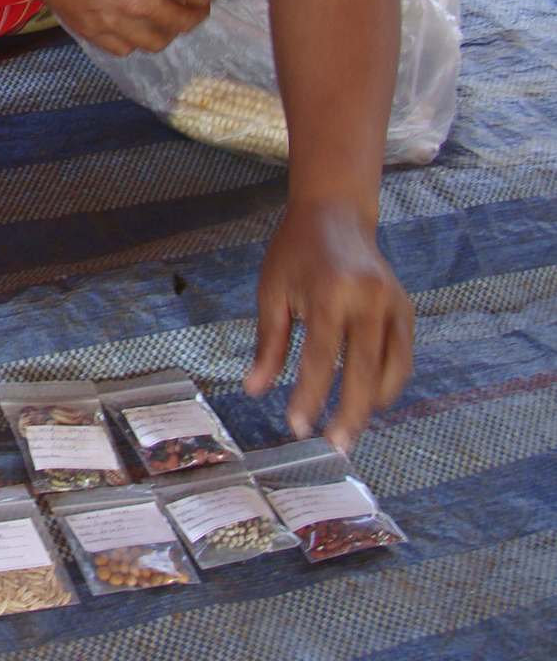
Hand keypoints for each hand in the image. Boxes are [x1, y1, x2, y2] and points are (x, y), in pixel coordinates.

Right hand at [0, 0, 225, 54]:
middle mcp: (141, 3)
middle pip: (184, 22)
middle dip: (197, 13)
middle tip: (197, 4)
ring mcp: (115, 22)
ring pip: (157, 42)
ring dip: (169, 32)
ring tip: (166, 20)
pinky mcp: (92, 30)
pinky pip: (124, 49)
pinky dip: (135, 42)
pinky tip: (133, 28)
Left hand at [244, 203, 413, 450]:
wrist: (335, 214)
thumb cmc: (295, 251)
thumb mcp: (272, 291)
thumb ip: (268, 344)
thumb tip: (254, 390)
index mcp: (330, 292)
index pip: (322, 357)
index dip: (310, 396)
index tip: (297, 427)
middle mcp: (369, 299)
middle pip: (364, 372)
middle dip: (350, 414)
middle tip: (335, 447)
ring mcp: (394, 304)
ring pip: (390, 371)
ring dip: (372, 405)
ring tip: (348, 430)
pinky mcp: (406, 309)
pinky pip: (402, 358)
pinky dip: (387, 384)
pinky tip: (368, 401)